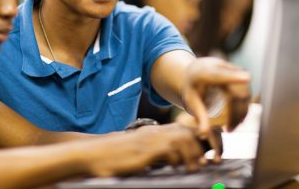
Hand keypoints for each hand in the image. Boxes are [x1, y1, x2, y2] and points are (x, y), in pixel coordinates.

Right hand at [80, 123, 202, 176]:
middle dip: (199, 146)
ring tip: (194, 167)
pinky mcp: (145, 149)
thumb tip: (174, 161)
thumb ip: (156, 152)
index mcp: (154, 132)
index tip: (203, 154)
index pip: (183, 130)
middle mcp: (154, 132)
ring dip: (192, 154)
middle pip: (186, 132)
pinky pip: (169, 150)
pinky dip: (177, 159)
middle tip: (205, 162)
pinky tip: (176, 168)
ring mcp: (149, 139)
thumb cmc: (116, 156)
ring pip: (182, 139)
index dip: (196, 140)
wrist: (94, 154)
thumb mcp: (140, 152)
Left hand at [181, 57, 249, 159]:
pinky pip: (246, 92)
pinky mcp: (240, 73)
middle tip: (229, 130)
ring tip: (231, 128)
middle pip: (237, 91)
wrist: (197, 70)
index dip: (233, 77)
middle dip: (236, 113)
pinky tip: (237, 119)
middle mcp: (221, 67)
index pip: (220, 75)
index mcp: (204, 72)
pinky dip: (244, 107)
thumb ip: (199, 117)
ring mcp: (232, 69)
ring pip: (245, 92)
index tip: (247, 78)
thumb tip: (204, 135)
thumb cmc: (193, 88)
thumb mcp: (191, 102)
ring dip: (241, 112)